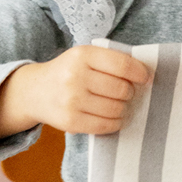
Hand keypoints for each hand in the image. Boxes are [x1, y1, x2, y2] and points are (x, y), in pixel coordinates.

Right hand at [0, 46, 152, 141]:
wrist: (35, 91)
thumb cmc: (68, 72)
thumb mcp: (84, 56)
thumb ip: (111, 61)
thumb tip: (145, 76)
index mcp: (82, 55)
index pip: (122, 64)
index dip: (139, 72)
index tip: (146, 78)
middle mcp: (76, 76)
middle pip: (121, 89)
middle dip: (130, 92)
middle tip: (126, 92)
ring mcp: (72, 100)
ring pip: (116, 108)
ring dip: (123, 108)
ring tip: (118, 104)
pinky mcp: (71, 122)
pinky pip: (105, 125)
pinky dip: (115, 122)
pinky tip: (112, 116)